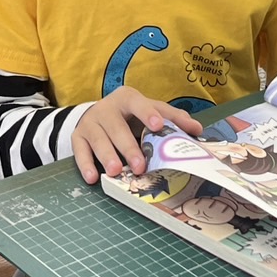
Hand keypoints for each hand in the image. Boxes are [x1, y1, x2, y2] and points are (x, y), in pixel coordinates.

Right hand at [72, 86, 203, 183]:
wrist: (98, 116)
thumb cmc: (131, 116)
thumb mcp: (150, 112)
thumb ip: (173, 119)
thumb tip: (197, 130)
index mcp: (128, 98)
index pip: (138, 103)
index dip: (148, 113)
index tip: (158, 126)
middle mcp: (107, 108)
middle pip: (117, 126)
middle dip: (128, 146)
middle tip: (139, 166)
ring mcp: (91, 122)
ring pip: (98, 139)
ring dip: (107, 156)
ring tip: (115, 171)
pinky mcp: (78, 136)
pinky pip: (79, 150)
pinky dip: (85, 164)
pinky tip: (92, 177)